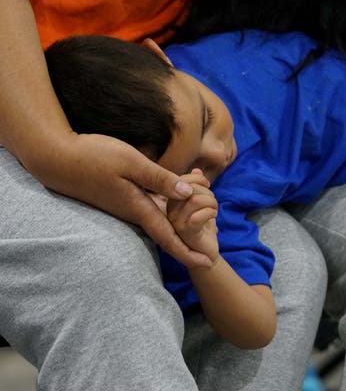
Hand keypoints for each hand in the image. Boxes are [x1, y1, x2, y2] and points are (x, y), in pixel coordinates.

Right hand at [28, 132, 212, 267]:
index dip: (189, 251)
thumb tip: (187, 195)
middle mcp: (134, 211)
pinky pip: (150, 207)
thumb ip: (159, 179)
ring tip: (202, 231)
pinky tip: (177, 203)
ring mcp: (126, 205)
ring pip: (159, 219)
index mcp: (139, 208)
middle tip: (212, 254)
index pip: (168, 236)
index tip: (209, 263)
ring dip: (180, 227)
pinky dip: (168, 209)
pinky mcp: (121, 196)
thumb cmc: (94, 158)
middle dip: (189, 244)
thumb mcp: (131, 163)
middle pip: (166, 232)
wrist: (58, 158)